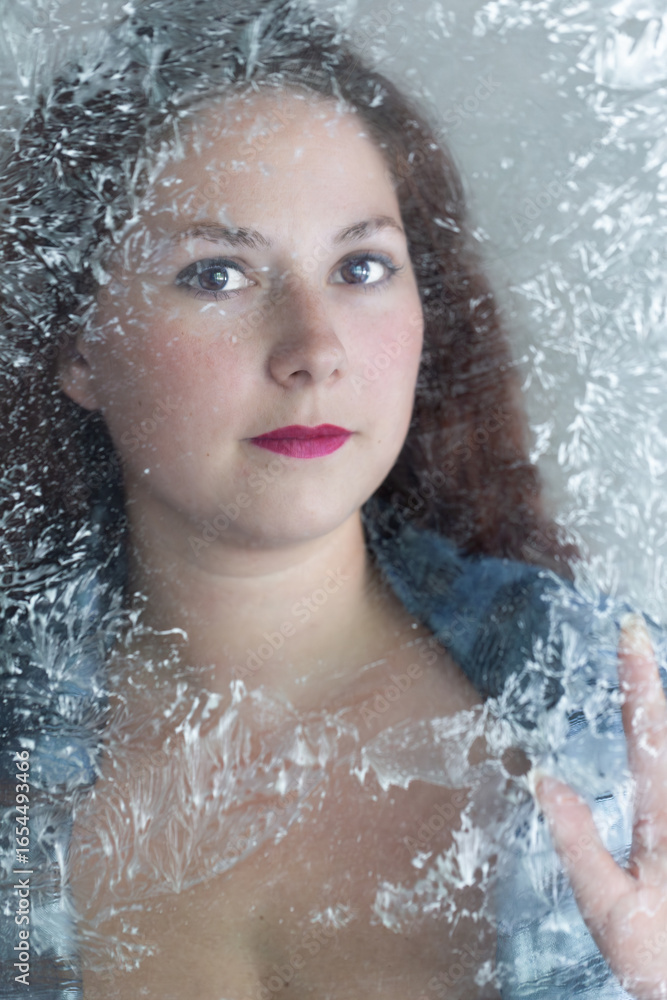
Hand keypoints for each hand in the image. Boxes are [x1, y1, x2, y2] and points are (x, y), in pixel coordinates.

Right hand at [535, 613, 666, 999]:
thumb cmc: (663, 966)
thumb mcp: (610, 912)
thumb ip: (577, 841)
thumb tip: (544, 780)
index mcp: (663, 816)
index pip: (648, 729)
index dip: (637, 675)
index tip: (629, 629)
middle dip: (650, 683)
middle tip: (634, 635)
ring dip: (656, 719)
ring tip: (639, 676)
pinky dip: (657, 748)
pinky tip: (648, 745)